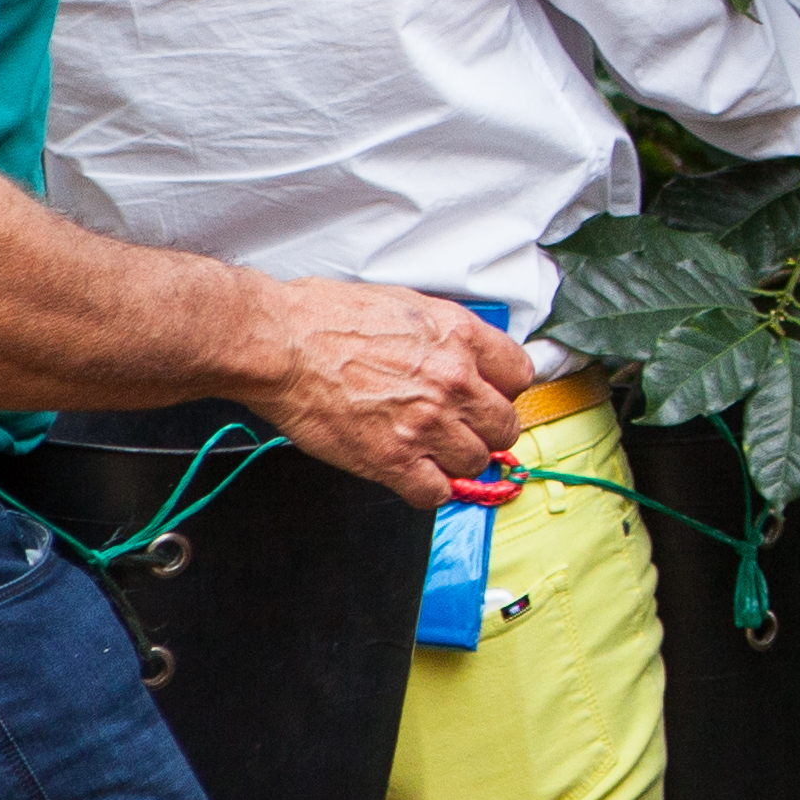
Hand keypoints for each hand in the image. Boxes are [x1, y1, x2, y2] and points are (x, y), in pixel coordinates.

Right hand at [243, 281, 532, 506]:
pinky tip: (410, 473)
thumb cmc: (324, 317)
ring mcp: (426, 423)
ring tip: (430, 450)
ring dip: (455, 461)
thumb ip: (445, 336)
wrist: (279, 343)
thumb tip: (462, 355)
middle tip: (461, 429)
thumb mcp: (406, 306)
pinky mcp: (393, 458)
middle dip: (485, 430)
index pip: (521, 374)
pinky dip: (427, 489)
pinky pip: (435, 493)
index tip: (488, 397)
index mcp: (460, 337)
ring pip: (475, 462)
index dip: (503, 390)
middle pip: (505, 425)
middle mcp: (453, 381)